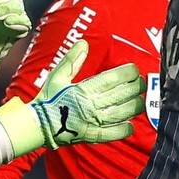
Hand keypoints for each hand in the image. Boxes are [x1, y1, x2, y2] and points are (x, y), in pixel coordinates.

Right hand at [0, 40, 144, 154]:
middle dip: (135, 88)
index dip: (126, 74)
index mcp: (83, 89)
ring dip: (133, 107)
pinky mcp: (90, 136)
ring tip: (141, 102)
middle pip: (120, 95)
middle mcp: (90, 105)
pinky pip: (110, 134)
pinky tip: (131, 126)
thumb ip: (73, 60)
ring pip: (119, 114)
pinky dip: (122, 130)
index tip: (135, 70)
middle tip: (142, 84)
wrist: (37, 124)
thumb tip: (84, 43)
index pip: (111, 79)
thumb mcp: (58, 76)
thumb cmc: (47, 99)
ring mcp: (91, 122)